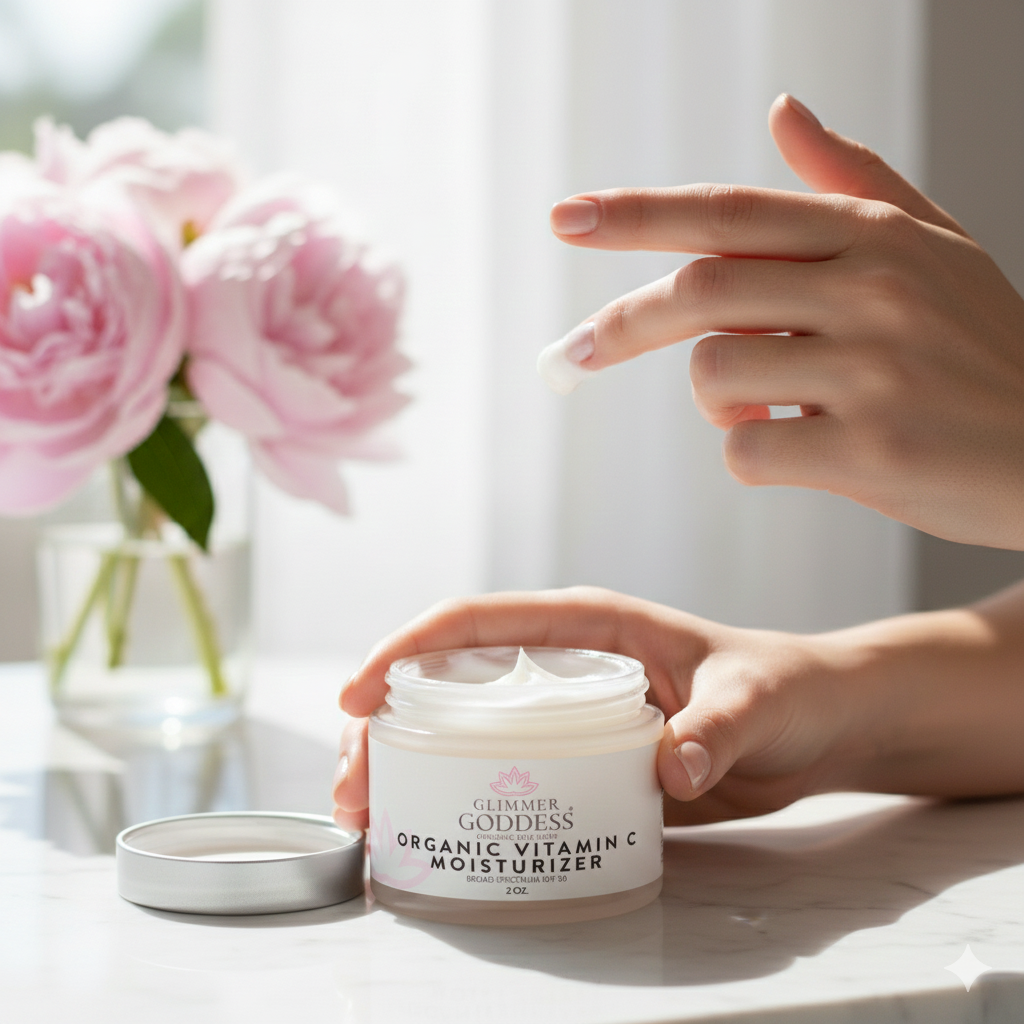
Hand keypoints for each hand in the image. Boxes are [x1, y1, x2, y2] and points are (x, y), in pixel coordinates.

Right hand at [334, 585, 1023, 830]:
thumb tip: (668, 768)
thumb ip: (717, 727)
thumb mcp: (756, 699)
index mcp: (589, 623)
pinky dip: (459, 796)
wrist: (816, 723)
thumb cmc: (786, 686)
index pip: (478, 620)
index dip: (407, 649)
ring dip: (407, 765)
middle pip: (447, 678)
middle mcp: (562, 661)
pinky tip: (433, 832)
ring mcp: (565, 712)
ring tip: (372, 820)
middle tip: (356, 789)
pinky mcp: (578, 757)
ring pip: (462, 726)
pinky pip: (504, 770)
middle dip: (384, 724)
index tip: (357, 694)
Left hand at [537, 94, 1023, 549]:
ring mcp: (874, 368)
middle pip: (699, 289)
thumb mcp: (937, 247)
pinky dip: (749, 455)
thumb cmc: (986, 352)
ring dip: (715, 401)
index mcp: (875, 235)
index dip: (637, 213)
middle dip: (624, 324)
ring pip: (715, 374)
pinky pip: (747, 449)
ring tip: (769, 408)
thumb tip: (783, 111)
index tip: (565, 219)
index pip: (729, 210)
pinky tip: (800, 451)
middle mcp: (873, 287)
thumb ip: (854, 180)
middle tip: (578, 355)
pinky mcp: (870, 448)